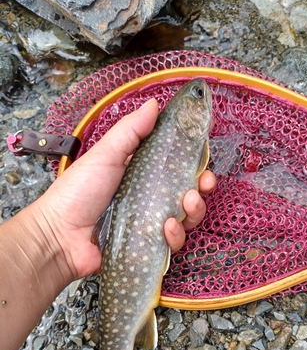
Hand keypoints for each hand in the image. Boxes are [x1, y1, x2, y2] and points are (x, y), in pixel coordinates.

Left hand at [33, 99, 215, 281]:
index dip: (194, 159)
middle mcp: (150, 197)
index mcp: (142, 173)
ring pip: (186, 217)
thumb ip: (130, 131)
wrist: (59, 236)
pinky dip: (176, 235)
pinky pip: (174, 241)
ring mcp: (151, 223)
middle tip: (203, 182)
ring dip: (194, 209)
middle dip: (202, 186)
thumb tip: (154, 103)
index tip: (204, 153)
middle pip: (188, 191)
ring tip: (186, 204)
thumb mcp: (104, 155)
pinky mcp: (150, 245)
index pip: (176, 164)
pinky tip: (167, 228)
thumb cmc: (77, 193)